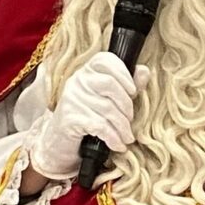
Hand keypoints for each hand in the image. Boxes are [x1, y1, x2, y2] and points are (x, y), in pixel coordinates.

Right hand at [24, 51, 139, 184]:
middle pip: (109, 84)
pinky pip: (99, 125)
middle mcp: (77, 81)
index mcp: (87, 71)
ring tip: (127, 137)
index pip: (105, 60)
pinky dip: (113, 137)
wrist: (60, 143)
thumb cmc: (88, 118)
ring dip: (122, 127)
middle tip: (131, 121)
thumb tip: (144, 71)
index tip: (133, 91)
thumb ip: (127, 85)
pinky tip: (118, 145)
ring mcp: (71, 99)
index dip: (123, 73)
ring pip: (107, 109)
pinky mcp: (69, 118)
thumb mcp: (107, 100)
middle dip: (126, 106)